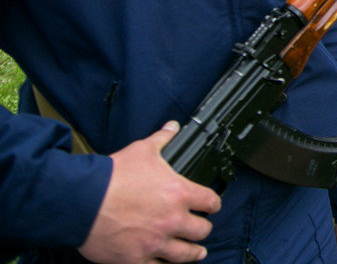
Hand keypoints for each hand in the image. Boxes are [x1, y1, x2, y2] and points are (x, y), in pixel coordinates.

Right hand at [78, 121, 221, 263]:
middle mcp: (172, 220)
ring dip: (193, 252)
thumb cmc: (112, 176)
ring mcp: (156, 242)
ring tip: (198, 252)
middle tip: (201, 227)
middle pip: (201, 230)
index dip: (213, 203)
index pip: (210, 202)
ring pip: (186, 254)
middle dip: (203, 228)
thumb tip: (172, 127)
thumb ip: (162, 139)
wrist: (82, 200)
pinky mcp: (136, 259)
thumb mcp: (142, 150)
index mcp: (179, 194)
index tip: (211, 205)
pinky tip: (168, 263)